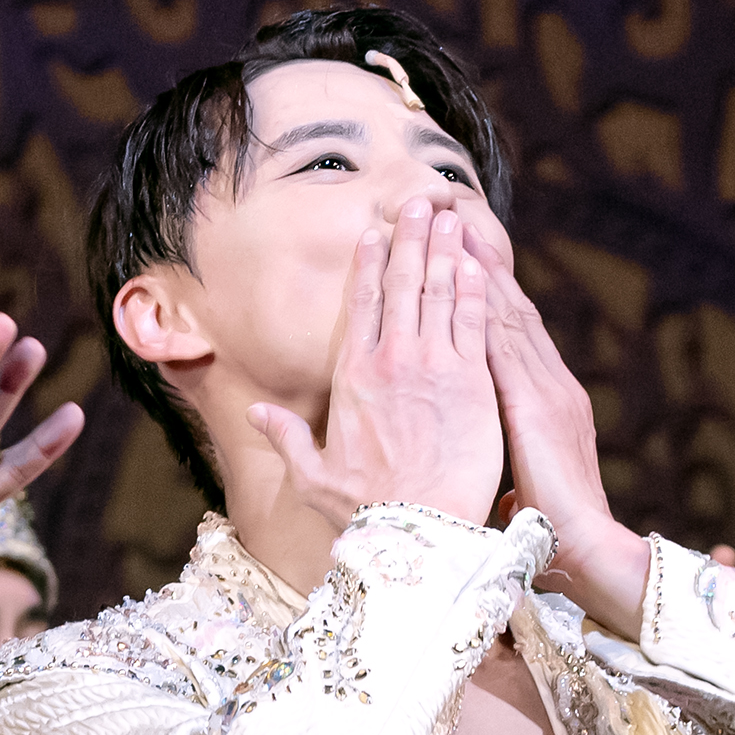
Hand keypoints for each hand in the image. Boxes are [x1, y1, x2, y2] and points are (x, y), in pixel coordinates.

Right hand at [248, 199, 501, 531]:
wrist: (419, 531)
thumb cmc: (367, 512)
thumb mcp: (313, 477)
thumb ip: (287, 438)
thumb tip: (257, 414)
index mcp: (353, 378)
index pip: (361, 305)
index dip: (370, 264)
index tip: (376, 233)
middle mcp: (391, 361)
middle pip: (402, 284)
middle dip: (411, 237)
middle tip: (421, 202)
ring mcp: (434, 367)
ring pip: (440, 292)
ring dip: (445, 250)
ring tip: (452, 216)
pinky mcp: (473, 381)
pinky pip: (474, 321)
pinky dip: (476, 287)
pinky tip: (478, 261)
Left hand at [465, 232, 648, 634]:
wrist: (590, 553)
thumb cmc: (553, 529)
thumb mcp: (520, 474)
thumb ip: (501, 442)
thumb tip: (472, 430)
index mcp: (544, 398)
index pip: (506, 327)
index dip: (479, 283)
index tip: (450, 243)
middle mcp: (549, 382)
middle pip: (507, 304)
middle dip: (475, 255)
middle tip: (444, 207)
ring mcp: (548, 389)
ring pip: (506, 311)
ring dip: (477, 263)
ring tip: (449, 217)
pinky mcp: (540, 406)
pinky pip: (506, 344)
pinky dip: (487, 304)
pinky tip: (468, 273)